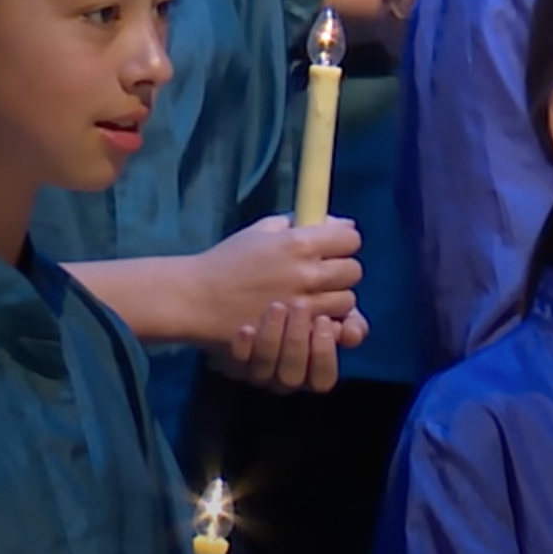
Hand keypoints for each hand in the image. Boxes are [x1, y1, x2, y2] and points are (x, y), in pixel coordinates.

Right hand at [190, 216, 362, 346]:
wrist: (199, 298)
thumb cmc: (226, 260)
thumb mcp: (258, 231)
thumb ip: (296, 223)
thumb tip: (339, 223)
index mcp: (298, 242)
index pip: (351, 239)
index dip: (342, 241)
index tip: (330, 247)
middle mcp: (308, 273)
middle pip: (353, 271)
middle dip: (340, 270)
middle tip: (319, 274)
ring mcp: (306, 305)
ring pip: (348, 301)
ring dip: (335, 298)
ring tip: (312, 298)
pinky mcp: (300, 331)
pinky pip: (335, 327)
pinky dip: (328, 323)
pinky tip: (312, 317)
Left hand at [218, 304, 368, 393]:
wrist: (245, 289)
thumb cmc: (297, 303)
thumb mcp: (328, 309)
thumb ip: (349, 320)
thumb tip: (352, 333)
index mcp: (310, 371)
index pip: (323, 380)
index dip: (325, 354)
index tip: (322, 319)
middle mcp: (283, 379)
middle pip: (293, 376)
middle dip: (298, 341)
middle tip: (299, 304)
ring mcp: (256, 374)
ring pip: (265, 370)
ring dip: (273, 338)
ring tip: (276, 305)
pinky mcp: (231, 365)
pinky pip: (235, 365)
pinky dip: (243, 348)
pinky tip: (245, 327)